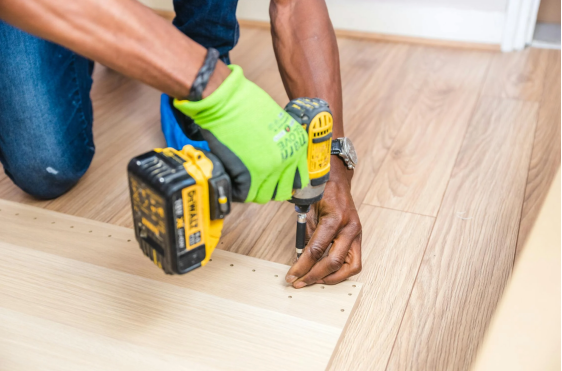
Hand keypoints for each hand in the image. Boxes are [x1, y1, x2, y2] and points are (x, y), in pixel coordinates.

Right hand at [174, 65, 308, 203]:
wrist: (226, 101)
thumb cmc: (246, 104)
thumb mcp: (277, 120)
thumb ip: (281, 141)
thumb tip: (275, 157)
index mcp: (297, 145)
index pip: (299, 177)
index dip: (285, 180)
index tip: (276, 180)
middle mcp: (287, 159)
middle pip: (282, 190)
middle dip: (269, 187)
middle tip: (257, 181)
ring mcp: (269, 169)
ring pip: (264, 196)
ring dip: (253, 190)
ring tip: (243, 179)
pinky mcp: (249, 176)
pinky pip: (245, 195)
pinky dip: (238, 190)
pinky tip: (233, 178)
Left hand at [285, 158, 361, 287]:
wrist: (337, 179)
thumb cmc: (321, 192)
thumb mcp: (308, 210)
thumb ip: (306, 235)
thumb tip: (300, 259)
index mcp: (335, 218)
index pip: (317, 250)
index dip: (302, 266)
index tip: (291, 275)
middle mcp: (350, 228)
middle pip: (333, 262)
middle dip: (314, 276)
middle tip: (299, 282)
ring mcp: (357, 234)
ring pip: (350, 267)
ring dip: (331, 277)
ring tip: (314, 280)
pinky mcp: (358, 238)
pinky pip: (353, 262)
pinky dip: (340, 271)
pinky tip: (326, 273)